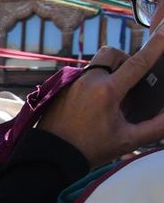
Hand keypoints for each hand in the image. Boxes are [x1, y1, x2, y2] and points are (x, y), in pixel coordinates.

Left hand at [39, 33, 163, 166]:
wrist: (50, 157)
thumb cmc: (89, 150)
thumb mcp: (127, 140)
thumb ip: (155, 127)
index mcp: (107, 91)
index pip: (138, 62)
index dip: (155, 45)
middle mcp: (88, 81)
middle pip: (112, 53)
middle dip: (124, 60)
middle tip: (128, 82)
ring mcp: (71, 83)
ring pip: (95, 64)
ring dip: (108, 71)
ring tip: (110, 95)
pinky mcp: (59, 89)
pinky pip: (81, 76)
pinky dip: (92, 82)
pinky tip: (92, 103)